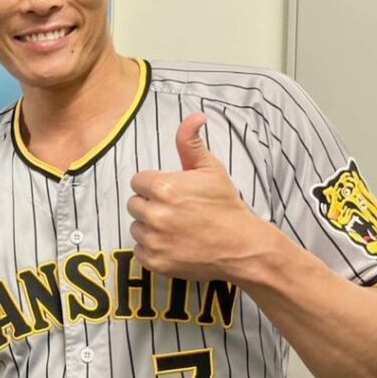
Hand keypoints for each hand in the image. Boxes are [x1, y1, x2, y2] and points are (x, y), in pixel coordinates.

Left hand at [128, 113, 264, 281]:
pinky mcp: (155, 261)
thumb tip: (194, 116)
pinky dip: (152, 248)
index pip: (138, 181)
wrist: (242, 247)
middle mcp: (155, 214)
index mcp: (164, 187)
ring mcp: (154, 240)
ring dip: (150, 226)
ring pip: (136, 227)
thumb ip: (191, 143)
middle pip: (134, 203)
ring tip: (176, 228)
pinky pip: (139, 250)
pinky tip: (173, 244)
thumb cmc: (226, 206)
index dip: (153, 185)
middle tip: (175, 210)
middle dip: (150, 204)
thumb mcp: (211, 169)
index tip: (171, 192)